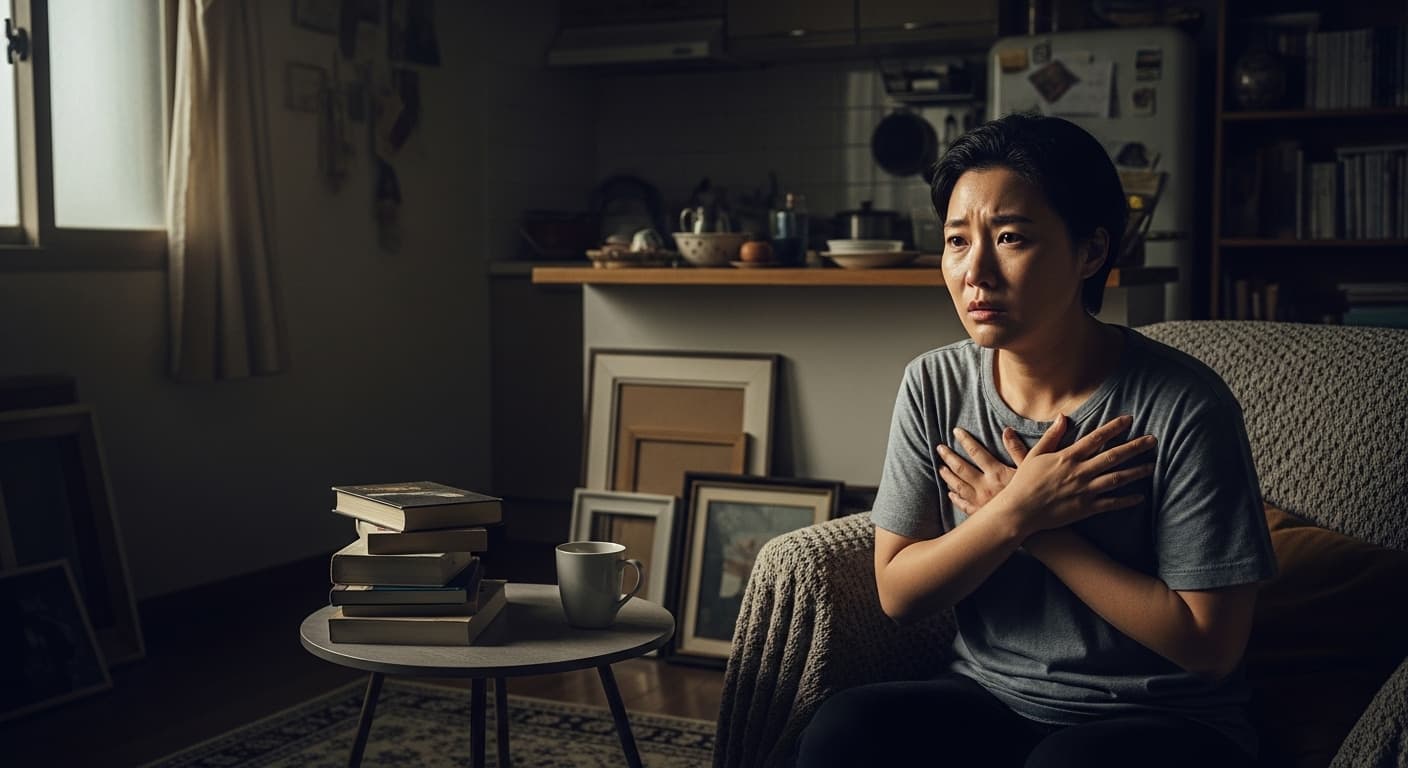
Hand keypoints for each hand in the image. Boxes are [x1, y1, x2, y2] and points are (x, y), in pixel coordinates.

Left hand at [936, 426, 1029, 515]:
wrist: (1032, 524)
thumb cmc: (1034, 495)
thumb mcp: (1030, 469)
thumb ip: (1018, 450)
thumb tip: (1007, 431)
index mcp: (996, 473)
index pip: (976, 452)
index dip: (965, 440)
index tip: (956, 431)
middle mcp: (985, 487)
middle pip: (961, 469)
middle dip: (949, 457)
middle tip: (940, 448)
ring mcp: (980, 502)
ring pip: (958, 486)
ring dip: (948, 476)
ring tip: (940, 468)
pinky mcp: (980, 515)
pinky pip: (963, 505)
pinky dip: (955, 498)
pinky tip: (950, 494)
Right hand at [995, 414, 1156, 534]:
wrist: (1020, 511)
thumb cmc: (1024, 482)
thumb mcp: (1035, 455)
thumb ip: (1052, 436)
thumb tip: (1062, 417)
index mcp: (1068, 457)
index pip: (1096, 438)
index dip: (1114, 428)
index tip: (1129, 419)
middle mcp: (1080, 472)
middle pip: (1113, 456)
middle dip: (1135, 447)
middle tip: (1153, 440)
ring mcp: (1085, 490)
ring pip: (1117, 479)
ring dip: (1137, 472)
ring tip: (1153, 466)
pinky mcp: (1085, 508)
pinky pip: (1111, 503)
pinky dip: (1126, 501)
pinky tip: (1140, 497)